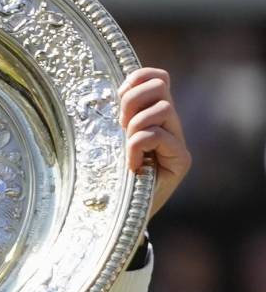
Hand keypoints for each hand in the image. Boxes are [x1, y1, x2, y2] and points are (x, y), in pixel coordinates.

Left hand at [119, 67, 190, 217]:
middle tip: (121, 125)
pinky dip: (137, 147)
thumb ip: (118, 116)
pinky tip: (132, 166)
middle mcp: (171, 124)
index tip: (118, 97)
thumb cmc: (112, 177)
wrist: (124, 213)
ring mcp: (179, 142)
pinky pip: (157, 135)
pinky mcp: (182, 160)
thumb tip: (114, 90)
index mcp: (155, 115)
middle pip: (161, 86)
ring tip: (128, 148)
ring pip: (162, 108)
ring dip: (135, 125)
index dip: (136, 79)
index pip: (157, 78)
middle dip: (133, 100)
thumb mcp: (110, 139)